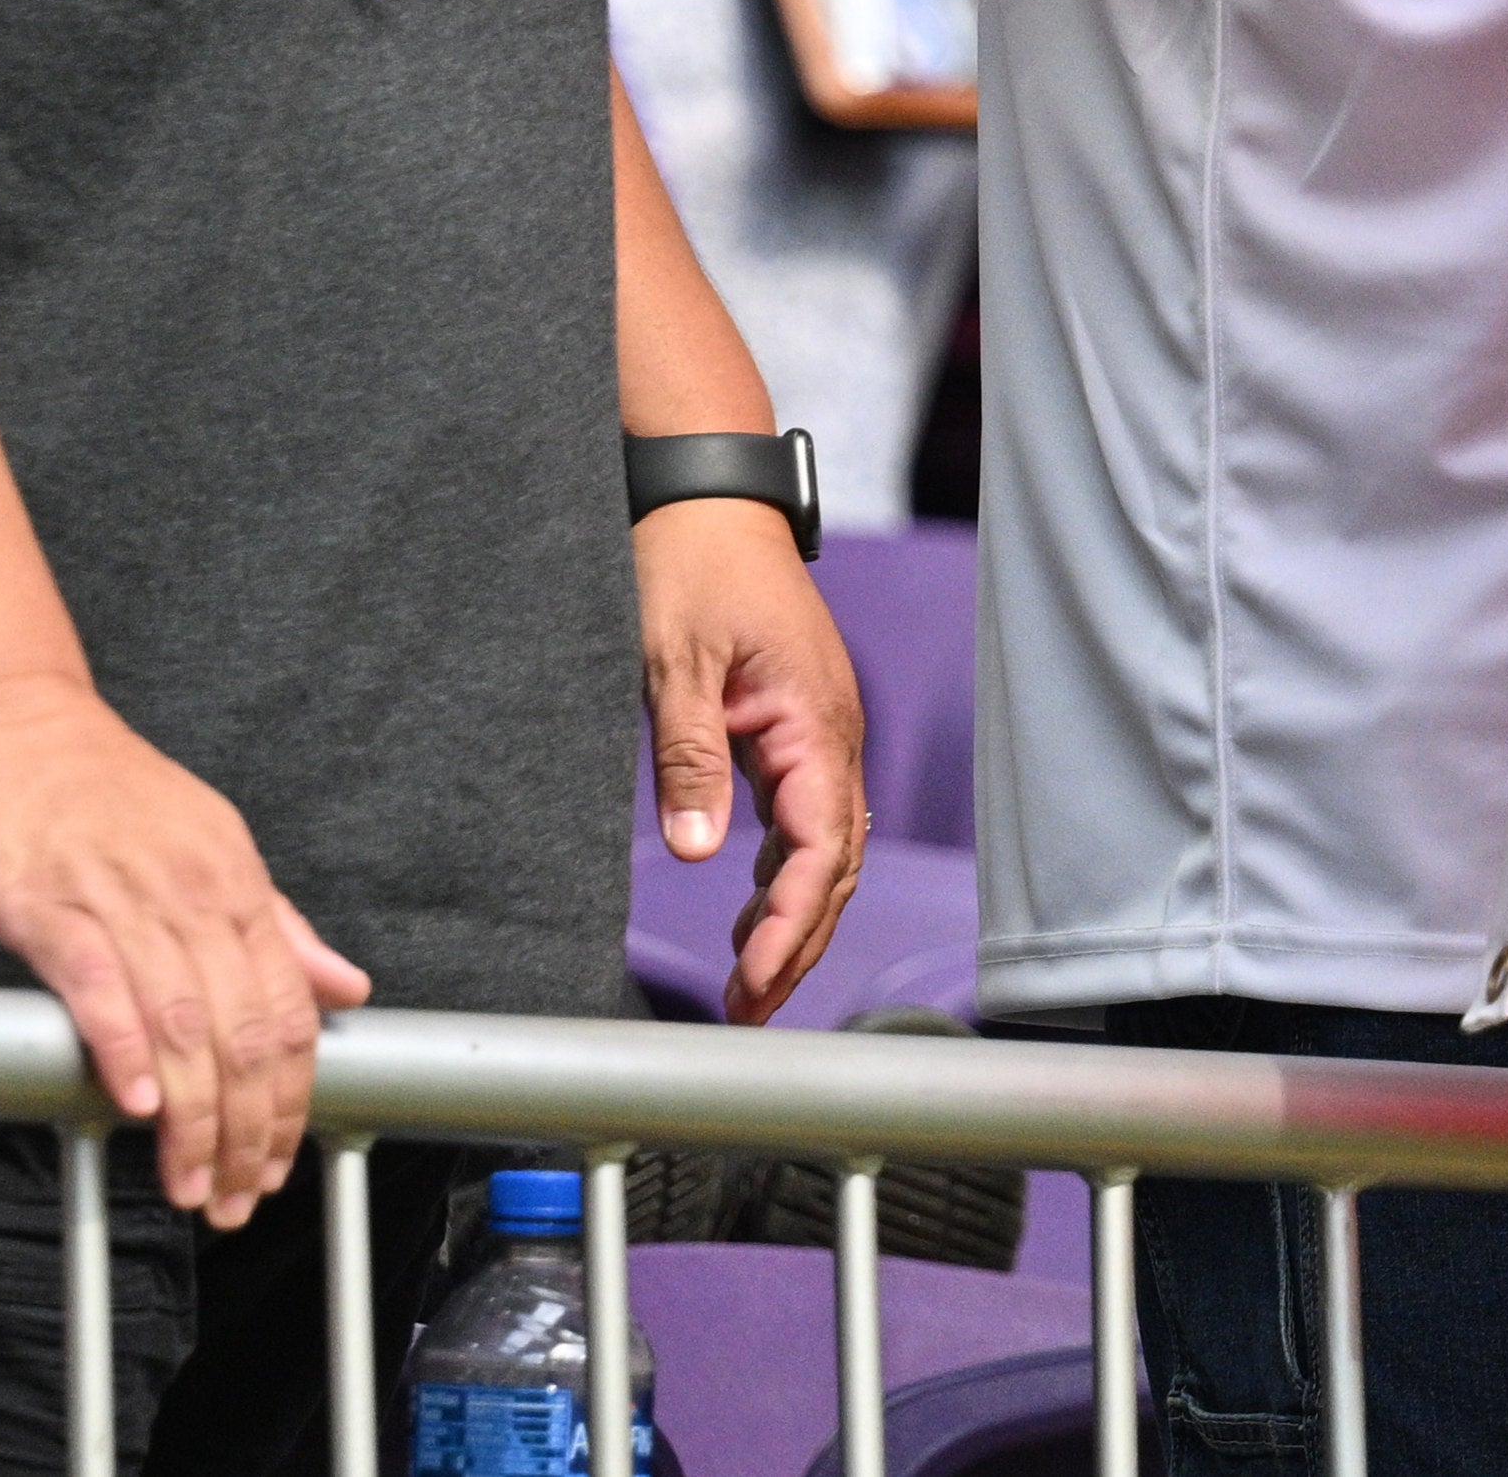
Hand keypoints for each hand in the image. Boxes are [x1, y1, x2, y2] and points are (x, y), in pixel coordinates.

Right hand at [0, 675, 364, 1222]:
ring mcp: (127, 901)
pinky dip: (126, 1051)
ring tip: (194, 1186)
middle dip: (251, 1129)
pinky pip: (103, 987)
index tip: (280, 1160)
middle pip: (247, 1031)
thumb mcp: (210, 848)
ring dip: (196, 1119)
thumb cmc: (101, 793)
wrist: (8, 724)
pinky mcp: (53, 908)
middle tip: (240, 1198)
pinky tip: (140, 1107)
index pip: (289, 1010)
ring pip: (185, 1024)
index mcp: (239, 885)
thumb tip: (346, 987)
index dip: (292, 1097)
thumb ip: (277, 926)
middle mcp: (198, 895)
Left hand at [635, 499, 866, 1022]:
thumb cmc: (690, 564)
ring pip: (825, 845)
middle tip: (750, 1010)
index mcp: (812, 721)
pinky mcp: (795, 726)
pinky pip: (805, 816)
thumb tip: (698, 857)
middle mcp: (830, 733)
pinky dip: (783, 873)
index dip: (793, 921)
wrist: (708, 497)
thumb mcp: (672, 660)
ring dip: (793, 915)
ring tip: (748, 983)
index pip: (820, 844)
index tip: (756, 979)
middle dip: (800, 941)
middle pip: (835, 861)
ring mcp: (818, 730)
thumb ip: (689, 758)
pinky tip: (749, 906)